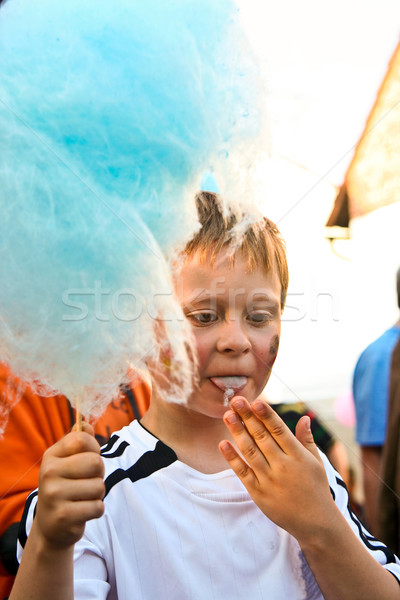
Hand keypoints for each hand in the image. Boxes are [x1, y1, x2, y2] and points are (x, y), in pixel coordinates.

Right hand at [36, 421, 104, 548]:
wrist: (50, 526)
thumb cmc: (65, 486)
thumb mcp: (67, 461)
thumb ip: (79, 441)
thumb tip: (85, 424)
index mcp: (51, 456)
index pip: (82, 439)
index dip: (94, 448)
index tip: (89, 457)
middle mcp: (48, 473)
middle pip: (95, 462)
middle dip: (99, 474)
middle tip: (87, 482)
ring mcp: (54, 495)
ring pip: (99, 486)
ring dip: (97, 494)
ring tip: (82, 498)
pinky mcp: (63, 516)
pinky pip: (97, 507)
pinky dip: (95, 510)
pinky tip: (81, 512)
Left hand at [219, 397, 336, 545]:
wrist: (316, 524)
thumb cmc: (316, 489)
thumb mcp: (317, 463)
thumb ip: (307, 440)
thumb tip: (304, 417)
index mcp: (298, 456)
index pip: (279, 430)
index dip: (266, 415)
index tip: (255, 401)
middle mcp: (283, 466)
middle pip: (261, 437)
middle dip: (247, 417)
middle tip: (236, 400)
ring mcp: (269, 480)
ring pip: (250, 452)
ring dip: (237, 432)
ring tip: (227, 415)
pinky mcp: (258, 493)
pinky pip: (242, 473)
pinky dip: (232, 458)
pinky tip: (223, 444)